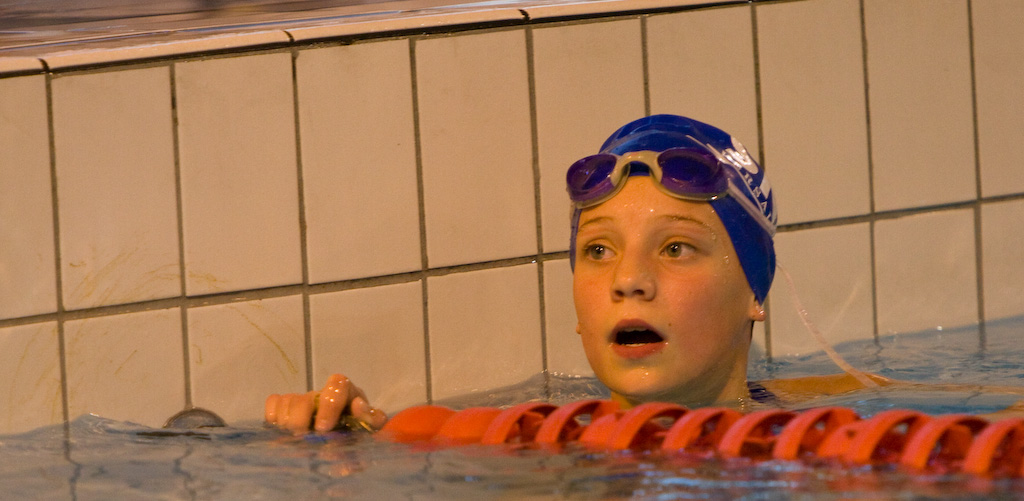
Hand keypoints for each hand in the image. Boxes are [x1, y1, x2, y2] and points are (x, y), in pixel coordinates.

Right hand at [265, 374, 387, 432]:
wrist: (345, 442)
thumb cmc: (360, 432)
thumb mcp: (372, 427)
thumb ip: (371, 418)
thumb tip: (358, 406)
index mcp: (347, 392)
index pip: (337, 384)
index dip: (329, 404)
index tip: (323, 428)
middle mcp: (323, 393)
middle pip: (306, 396)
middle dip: (301, 419)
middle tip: (303, 438)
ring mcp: (303, 398)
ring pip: (288, 401)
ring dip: (288, 423)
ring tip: (294, 439)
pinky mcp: (286, 406)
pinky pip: (273, 402)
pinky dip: (273, 416)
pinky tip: (281, 431)